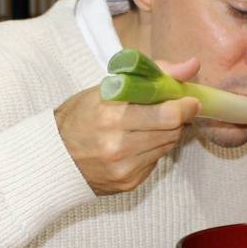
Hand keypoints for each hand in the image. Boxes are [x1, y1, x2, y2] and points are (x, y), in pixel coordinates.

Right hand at [55, 57, 200, 194]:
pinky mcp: (128, 182)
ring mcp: (124, 167)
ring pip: (168, 146)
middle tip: (172, 109)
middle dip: (178, 118)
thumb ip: (153, 73)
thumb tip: (192, 65)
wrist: (54, 157)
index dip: (186, 105)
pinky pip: (156, 161)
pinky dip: (153, 150)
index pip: (168, 114)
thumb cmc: (80, 116)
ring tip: (148, 125)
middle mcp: (118, 144)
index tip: (190, 100)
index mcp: (111, 115)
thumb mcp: (108, 87)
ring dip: (167, 133)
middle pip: (172, 131)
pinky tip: (136, 143)